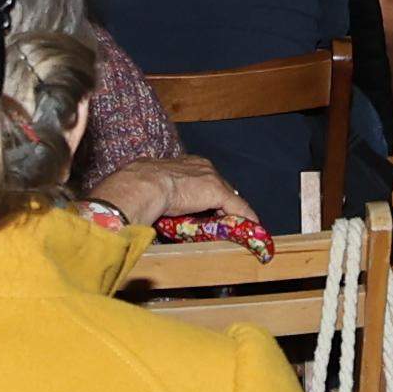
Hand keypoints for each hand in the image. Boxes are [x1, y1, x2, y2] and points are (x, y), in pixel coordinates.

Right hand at [88, 159, 260, 229]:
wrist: (142, 185)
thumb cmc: (139, 186)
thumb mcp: (152, 189)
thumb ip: (159, 195)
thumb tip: (149, 206)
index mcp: (184, 163)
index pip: (204, 180)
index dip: (207, 197)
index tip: (210, 209)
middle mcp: (201, 166)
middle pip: (220, 188)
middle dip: (224, 205)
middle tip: (226, 221)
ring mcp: (211, 178)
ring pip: (230, 198)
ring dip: (234, 213)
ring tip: (240, 227)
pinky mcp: (218, 192)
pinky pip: (238, 208)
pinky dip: (246, 218)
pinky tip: (252, 228)